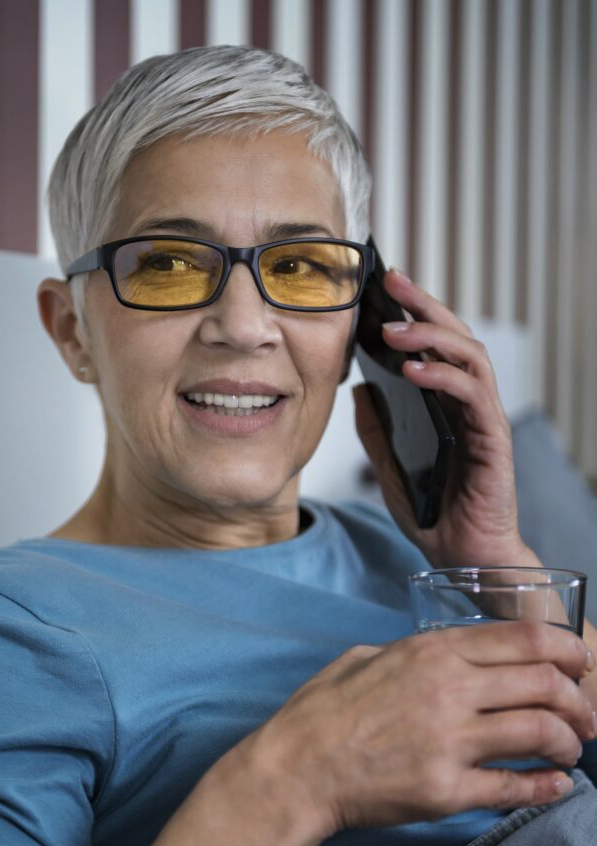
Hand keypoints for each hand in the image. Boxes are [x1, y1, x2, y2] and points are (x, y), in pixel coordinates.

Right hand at [246, 621, 595, 838]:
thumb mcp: (367, 656)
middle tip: (585, 716)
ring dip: (568, 742)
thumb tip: (451, 656)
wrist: (295, 768)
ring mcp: (449, 742)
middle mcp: (449, 690)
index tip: (580, 664)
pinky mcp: (445, 791)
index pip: (526, 640)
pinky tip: (555, 786)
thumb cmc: (324, 710)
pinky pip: (513, 787)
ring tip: (569, 750)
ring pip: (540, 732)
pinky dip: (545, 787)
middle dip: (578, 701)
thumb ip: (416, 651)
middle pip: (545, 684)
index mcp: (433, 652)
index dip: (567, 650)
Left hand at [353, 268, 526, 568]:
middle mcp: (469, 406)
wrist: (463, 559)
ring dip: (432, 335)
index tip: (382, 288)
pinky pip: (473, 395)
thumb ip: (377, 430)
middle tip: (391, 280)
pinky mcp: (493, 439)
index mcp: (447, 408)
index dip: (413, 313)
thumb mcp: (390, 469)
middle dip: (425, 304)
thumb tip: (358, 389)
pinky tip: (414, 368)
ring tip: (393, 328)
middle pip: (455, 337)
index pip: (435, 347)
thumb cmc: (436, 517)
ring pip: (470, 356)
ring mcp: (483, 419)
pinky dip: (444, 376)